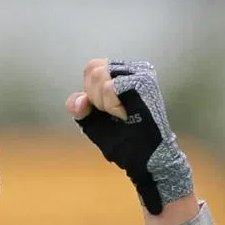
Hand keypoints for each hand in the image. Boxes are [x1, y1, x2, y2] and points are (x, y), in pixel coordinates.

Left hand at [65, 59, 191, 214]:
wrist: (146, 156)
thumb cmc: (124, 139)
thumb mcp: (92, 121)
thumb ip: (78, 107)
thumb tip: (80, 100)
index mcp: (121, 74)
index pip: (92, 68)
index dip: (90, 91)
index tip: (104, 111)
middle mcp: (132, 69)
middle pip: (94, 69)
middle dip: (95, 98)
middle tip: (113, 115)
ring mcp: (140, 72)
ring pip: (100, 75)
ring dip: (103, 102)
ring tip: (121, 115)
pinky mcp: (143, 81)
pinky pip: (111, 86)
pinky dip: (111, 105)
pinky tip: (125, 115)